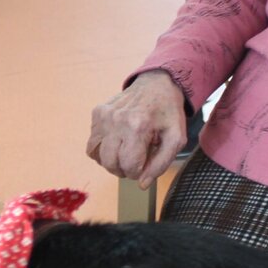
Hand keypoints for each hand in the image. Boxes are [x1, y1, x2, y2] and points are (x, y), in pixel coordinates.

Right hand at [86, 71, 189, 187]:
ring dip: (110, 160)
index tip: (145, 163)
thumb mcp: (175, 139)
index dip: (138, 172)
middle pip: (110, 163)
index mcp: (138, 127)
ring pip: (97, 155)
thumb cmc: (167, 112)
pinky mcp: (97, 113)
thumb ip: (161, 164)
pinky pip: (92, 143)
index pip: (128, 166)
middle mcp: (116, 120)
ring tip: (124, 152)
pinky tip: (116, 142)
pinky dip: (102, 149)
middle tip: (135, 160)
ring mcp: (104, 116)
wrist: (157, 83)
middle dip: (123, 169)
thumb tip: (142, 183)